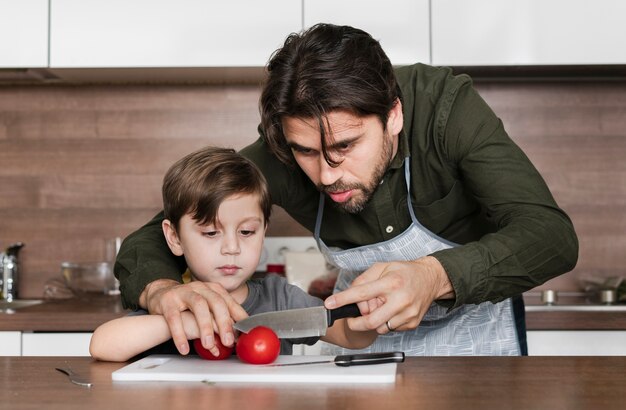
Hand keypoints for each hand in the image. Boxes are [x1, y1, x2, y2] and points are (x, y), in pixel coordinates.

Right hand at [142, 279, 247, 355]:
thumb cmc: (188, 304)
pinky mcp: (168, 301)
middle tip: (228, 341)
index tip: (244, 331)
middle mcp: (200, 288)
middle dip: (224, 323)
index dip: (238, 316)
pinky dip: (180, 335)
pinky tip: (184, 348)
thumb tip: (237, 334)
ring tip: (208, 344)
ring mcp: (183, 292)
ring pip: (198, 306)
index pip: (228, 301)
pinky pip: (174, 318)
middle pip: (216, 302)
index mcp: (212, 289)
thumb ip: (221, 317)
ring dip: (205, 326)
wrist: (161, 294)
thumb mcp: (207, 306)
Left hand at [323, 256, 454, 333]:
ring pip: (380, 328)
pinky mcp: (412, 323)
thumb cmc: (405, 272)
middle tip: (352, 318)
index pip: (362, 293)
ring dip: (374, 321)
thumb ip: (363, 280)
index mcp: (391, 283)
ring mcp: (408, 314)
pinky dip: (386, 322)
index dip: (343, 300)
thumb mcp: (382, 267)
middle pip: (370, 321)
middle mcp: (400, 300)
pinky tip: (391, 310)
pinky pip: (390, 329)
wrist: (431, 279)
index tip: (330, 304)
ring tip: (381, 307)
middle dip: (356, 323)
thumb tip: (350, 295)